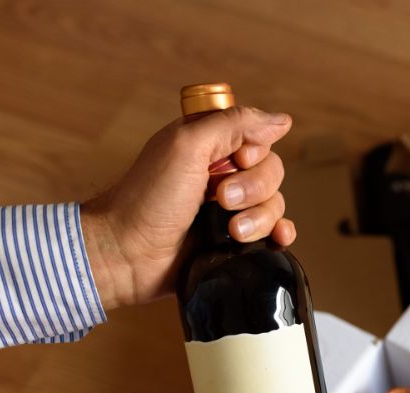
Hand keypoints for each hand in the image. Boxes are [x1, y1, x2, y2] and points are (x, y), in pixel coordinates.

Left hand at [81, 106, 298, 310]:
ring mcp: (230, 210)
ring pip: (275, 204)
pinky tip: (275, 238)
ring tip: (231, 231)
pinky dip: (279, 234)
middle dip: (253, 188)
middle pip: (272, 172)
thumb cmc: (147, 199)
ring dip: (259, 218)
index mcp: (209, 146)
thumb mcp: (186, 146)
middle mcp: (222, 174)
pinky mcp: (235, 241)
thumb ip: (232, 125)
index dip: (254, 152)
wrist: (128, 254)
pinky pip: (276, 233)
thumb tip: (281, 121)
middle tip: (221, 199)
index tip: (234, 162)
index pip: (258, 139)